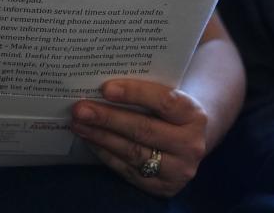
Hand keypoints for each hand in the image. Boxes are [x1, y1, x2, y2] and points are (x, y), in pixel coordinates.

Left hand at [70, 79, 207, 196]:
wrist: (192, 140)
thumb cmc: (172, 112)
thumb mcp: (171, 97)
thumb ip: (148, 92)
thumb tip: (103, 87)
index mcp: (195, 115)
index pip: (164, 101)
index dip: (134, 93)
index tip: (105, 88)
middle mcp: (190, 144)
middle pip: (144, 129)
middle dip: (108, 118)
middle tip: (81, 109)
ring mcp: (178, 169)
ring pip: (133, 152)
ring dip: (101, 137)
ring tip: (79, 124)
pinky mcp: (163, 187)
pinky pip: (128, 170)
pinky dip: (106, 154)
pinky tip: (91, 141)